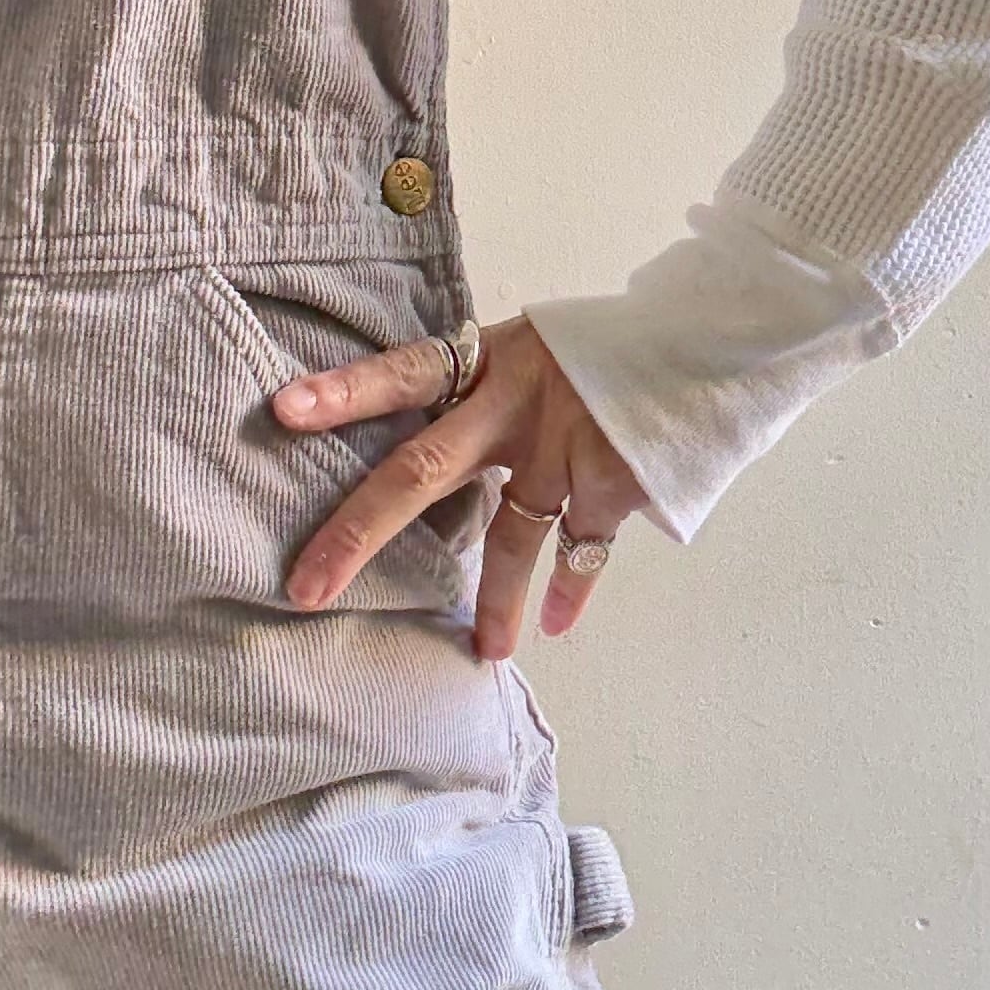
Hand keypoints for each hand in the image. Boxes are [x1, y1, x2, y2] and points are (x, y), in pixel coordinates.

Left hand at [272, 311, 647, 655]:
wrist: (708, 337)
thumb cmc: (605, 346)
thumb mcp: (536, 347)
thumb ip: (484, 392)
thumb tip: (423, 451)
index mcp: (490, 360)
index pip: (404, 372)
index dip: (345, 390)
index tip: (281, 412)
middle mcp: (515, 406)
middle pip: (422, 472)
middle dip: (360, 534)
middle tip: (306, 587)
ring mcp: (564, 449)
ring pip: (511, 538)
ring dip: (494, 600)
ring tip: (484, 651)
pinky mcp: (613, 483)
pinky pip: (582, 551)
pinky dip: (569, 590)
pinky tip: (554, 625)